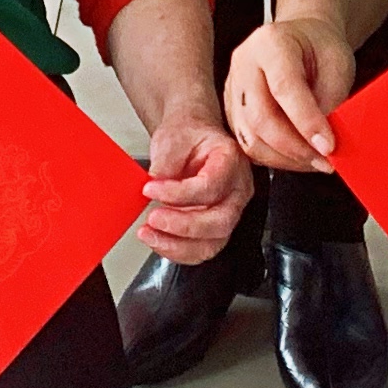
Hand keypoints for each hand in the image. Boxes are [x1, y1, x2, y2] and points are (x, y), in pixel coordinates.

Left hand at [139, 99, 253, 263]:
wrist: (192, 139)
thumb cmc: (188, 136)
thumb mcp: (174, 137)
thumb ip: (165, 161)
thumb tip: (154, 184)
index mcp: (231, 161)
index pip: (210, 186)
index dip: (178, 193)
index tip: (150, 189)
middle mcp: (237, 190)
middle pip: (219, 222)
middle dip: (182, 226)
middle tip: (153, 219)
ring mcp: (230, 212)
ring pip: (213, 243)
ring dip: (178, 245)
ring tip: (150, 234)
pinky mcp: (216, 228)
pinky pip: (202, 250)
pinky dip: (178, 251)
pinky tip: (158, 240)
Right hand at [226, 17, 353, 174]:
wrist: (305, 40)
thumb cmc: (320, 48)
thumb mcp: (338, 65)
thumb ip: (330, 101)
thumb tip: (323, 141)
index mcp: (270, 43)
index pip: (283, 87)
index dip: (306, 122)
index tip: (328, 145)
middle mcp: (244, 64)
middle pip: (261, 118)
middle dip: (296, 148)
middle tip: (324, 159)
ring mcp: (234, 89)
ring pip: (251, 138)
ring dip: (286, 158)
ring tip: (314, 160)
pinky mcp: (232, 112)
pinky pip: (249, 145)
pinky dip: (276, 158)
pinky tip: (297, 156)